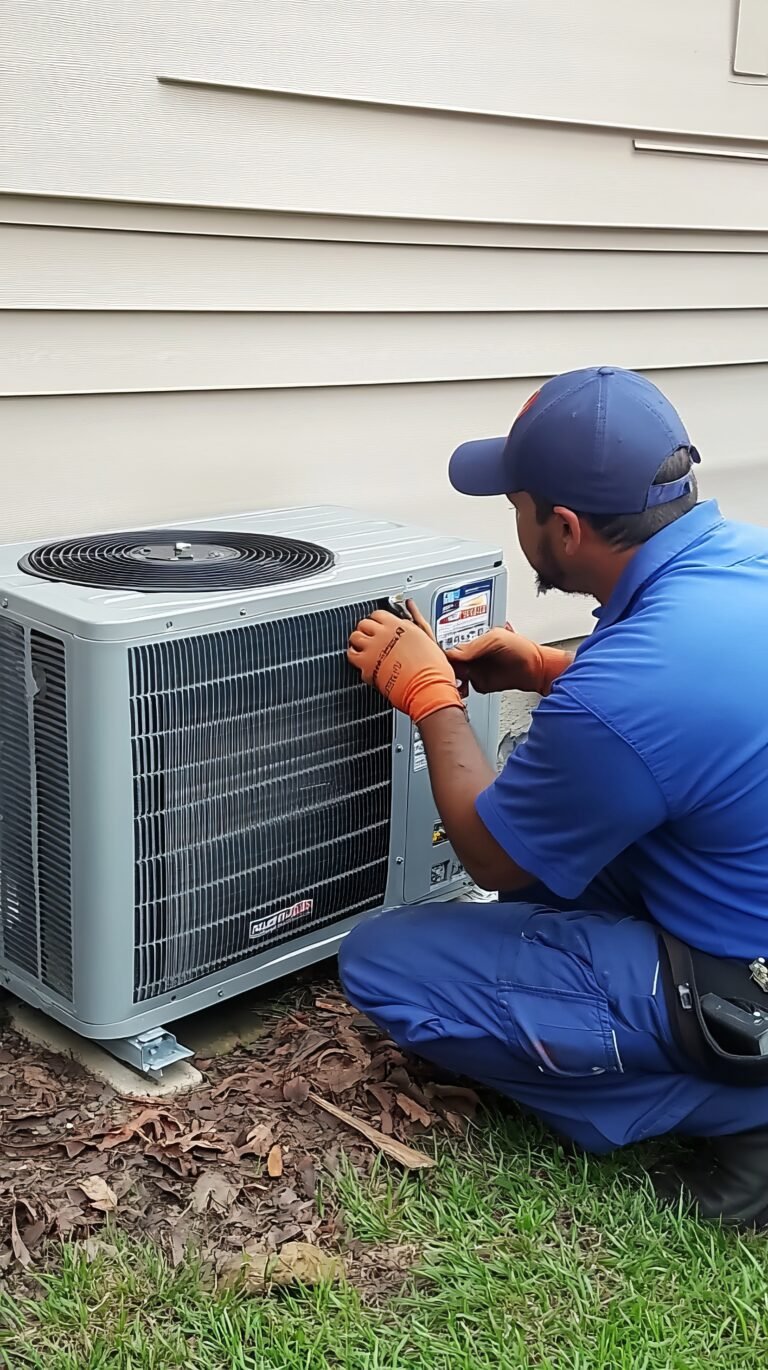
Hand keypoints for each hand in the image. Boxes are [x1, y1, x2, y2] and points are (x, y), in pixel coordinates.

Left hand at [348, 610, 462, 723]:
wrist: (428, 689)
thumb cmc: (433, 669)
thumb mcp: (428, 638)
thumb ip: (414, 623)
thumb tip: (408, 611)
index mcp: (399, 624)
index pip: (378, 614)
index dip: (378, 621)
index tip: (379, 627)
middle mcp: (384, 633)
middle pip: (364, 623)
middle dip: (366, 630)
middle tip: (371, 638)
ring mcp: (373, 648)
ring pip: (355, 637)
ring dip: (358, 641)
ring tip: (364, 648)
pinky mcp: (366, 665)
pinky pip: (351, 655)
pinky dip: (354, 656)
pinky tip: (360, 660)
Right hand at [446, 628, 571, 695]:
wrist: (537, 670)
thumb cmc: (523, 650)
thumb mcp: (496, 639)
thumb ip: (474, 646)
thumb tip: (454, 653)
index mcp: (475, 641)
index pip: (452, 648)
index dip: (446, 656)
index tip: (443, 663)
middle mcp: (474, 656)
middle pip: (451, 663)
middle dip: (448, 669)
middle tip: (449, 674)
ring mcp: (477, 670)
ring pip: (456, 677)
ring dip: (454, 681)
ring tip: (456, 682)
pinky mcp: (482, 684)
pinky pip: (466, 688)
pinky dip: (463, 690)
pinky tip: (464, 689)